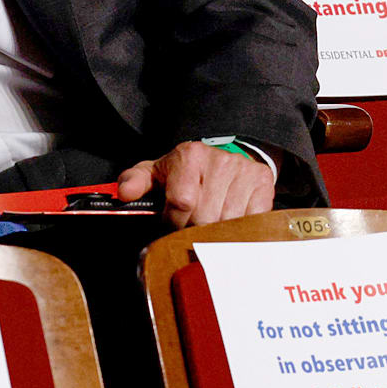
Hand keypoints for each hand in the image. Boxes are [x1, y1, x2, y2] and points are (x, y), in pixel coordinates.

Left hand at [116, 142, 275, 228]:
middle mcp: (218, 160)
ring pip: (228, 222)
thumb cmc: (183, 173)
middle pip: (205, 216)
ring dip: (218, 231)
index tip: (174, 221)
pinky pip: (252, 219)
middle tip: (193, 223)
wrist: (222, 158)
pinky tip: (232, 222)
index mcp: (188, 156)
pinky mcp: (262, 182)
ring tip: (212, 222)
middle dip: (195, 228)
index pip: (181, 202)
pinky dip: (241, 229)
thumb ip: (135, 182)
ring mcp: (243, 170)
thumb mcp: (155, 173)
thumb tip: (124, 193)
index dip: (174, 220)